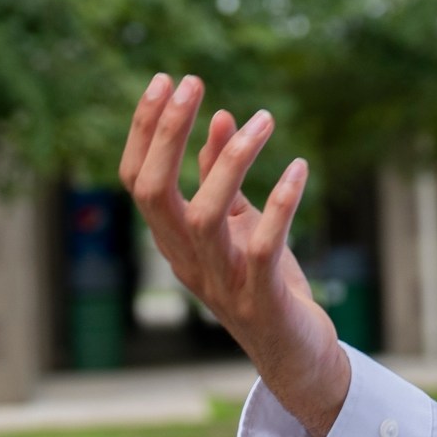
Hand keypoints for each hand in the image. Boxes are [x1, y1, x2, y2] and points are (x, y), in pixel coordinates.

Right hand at [119, 72, 350, 436]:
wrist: (298, 357)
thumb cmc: (267, 284)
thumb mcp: (240, 224)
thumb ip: (221, 176)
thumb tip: (219, 115)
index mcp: (174, 240)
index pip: (137, 180)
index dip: (146, 130)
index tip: (165, 79)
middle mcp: (186, 260)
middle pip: (153, 193)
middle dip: (167, 134)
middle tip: (191, 83)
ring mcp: (219, 283)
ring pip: (203, 216)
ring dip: (231, 162)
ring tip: (264, 120)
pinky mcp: (260, 299)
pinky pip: (261, 248)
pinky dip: (280, 205)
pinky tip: (299, 168)